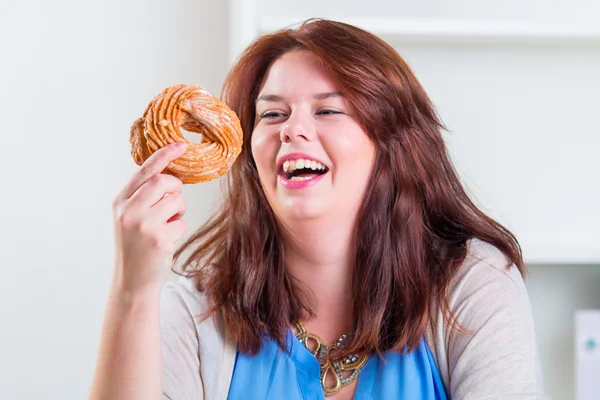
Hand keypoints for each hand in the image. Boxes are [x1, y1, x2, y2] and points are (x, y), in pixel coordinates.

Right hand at [111, 142, 188, 294]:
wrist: (132, 282)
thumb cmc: (136, 247)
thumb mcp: (130, 218)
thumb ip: (143, 196)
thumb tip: (170, 176)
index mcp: (120, 201)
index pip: (144, 170)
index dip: (164, 155)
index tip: (181, 144)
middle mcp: (128, 210)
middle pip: (164, 181)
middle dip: (175, 190)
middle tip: (172, 205)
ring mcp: (142, 224)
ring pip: (176, 201)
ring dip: (179, 212)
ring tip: (167, 225)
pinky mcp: (158, 238)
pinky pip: (182, 223)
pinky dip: (179, 230)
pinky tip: (167, 241)